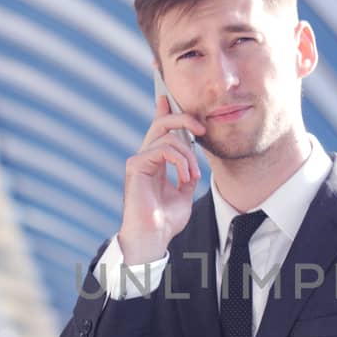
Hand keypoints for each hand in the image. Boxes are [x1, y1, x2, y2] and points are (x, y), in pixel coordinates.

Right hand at [118, 92, 204, 264]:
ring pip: (167, 137)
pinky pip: (162, 150)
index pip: (159, 130)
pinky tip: (186, 178)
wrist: (155, 238)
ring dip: (188, 155)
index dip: (165, 111)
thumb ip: (186, 174)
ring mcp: (138, 161)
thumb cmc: (166, 221)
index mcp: (155, 162)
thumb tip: (193, 162)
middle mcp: (145, 157)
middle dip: (183, 119)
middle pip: (161, 123)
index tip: (169, 98)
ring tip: (193, 176)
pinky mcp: (135, 166)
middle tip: (202, 129)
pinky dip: (180, 161)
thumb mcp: (184, 193)